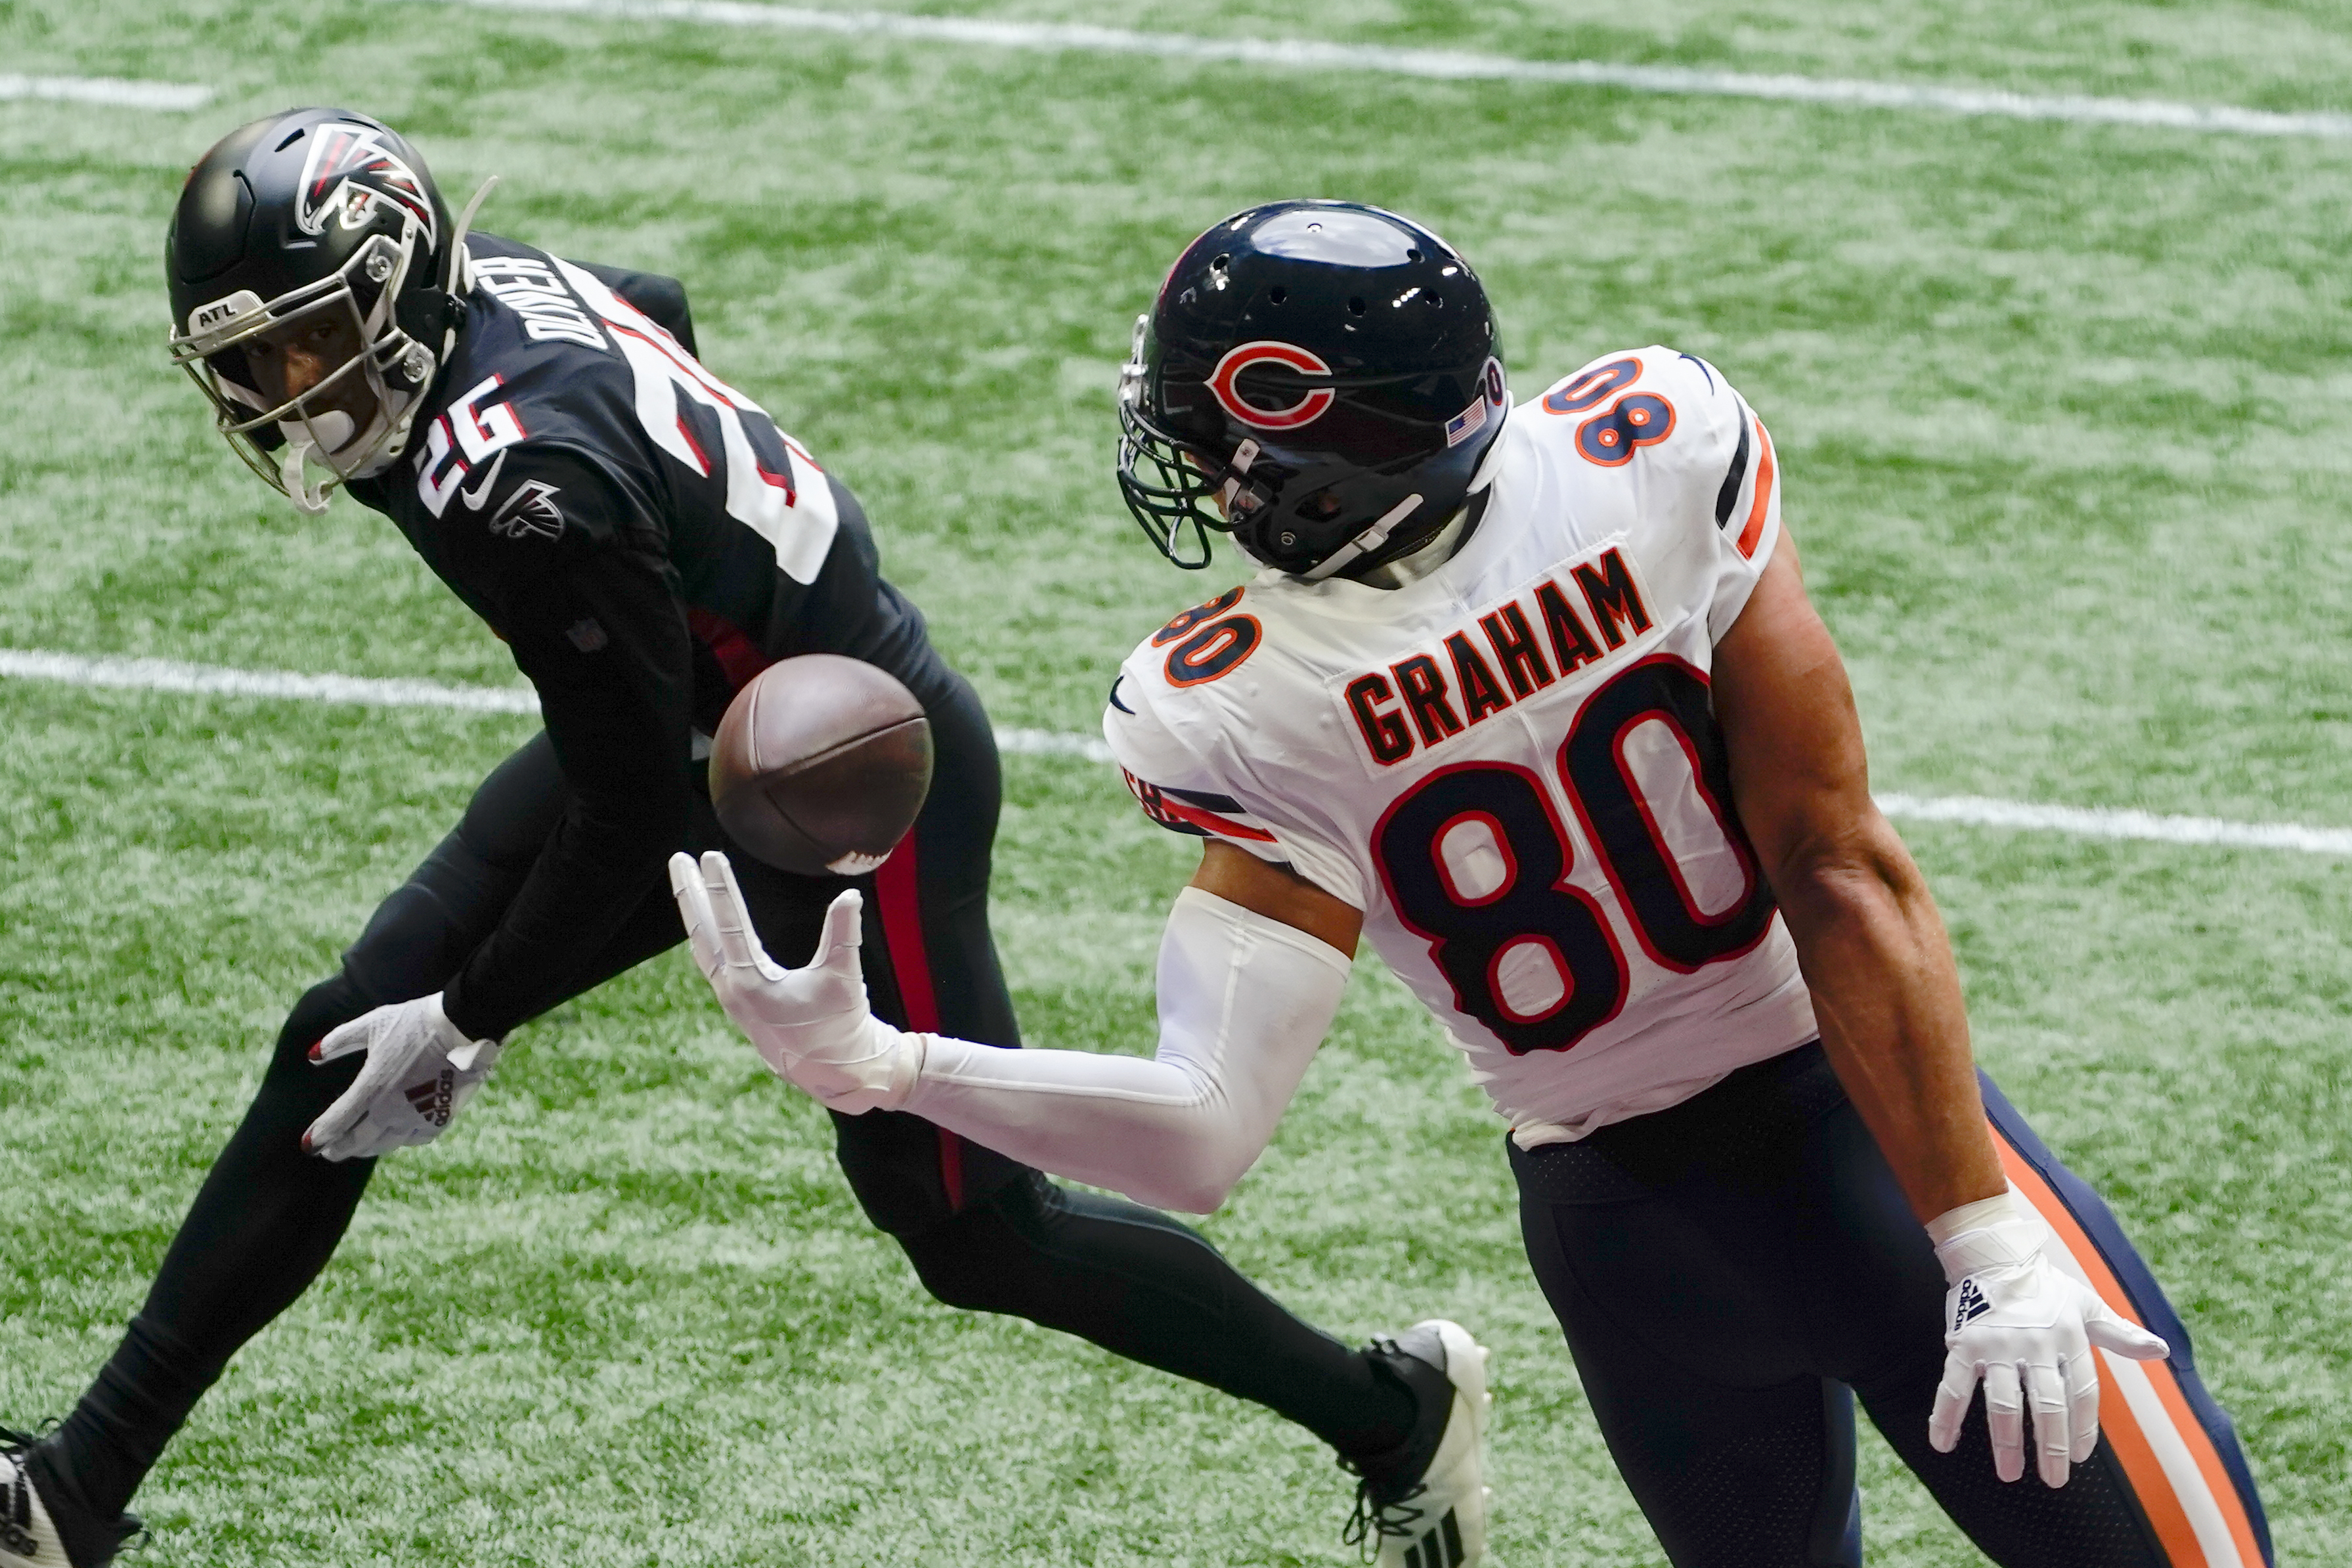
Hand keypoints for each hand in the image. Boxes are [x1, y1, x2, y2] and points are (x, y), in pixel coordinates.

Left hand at [302, 993, 500, 1161]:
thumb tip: (311, 1057)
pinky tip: (398, 1136)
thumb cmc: (415, 1021)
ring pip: (386, 1144)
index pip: (337, 1121)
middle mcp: (392, 1109)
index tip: (307, 1146)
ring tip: (360, 1148)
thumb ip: (338, 1041)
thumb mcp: (372, 1023)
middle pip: (359, 1141)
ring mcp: (418, 1117)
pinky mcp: (441, 1118)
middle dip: (340, 1149)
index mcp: (372, 1087)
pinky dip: (402, 1140)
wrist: (464, 1027)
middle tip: (329, 1152)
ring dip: (368, 1148)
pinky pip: (415, 1139)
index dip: (319, 1136)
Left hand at [667, 850, 920, 1112]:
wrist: (836, 1072)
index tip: (709, 856)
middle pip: (702, 932)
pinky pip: (711, 962)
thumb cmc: (841, 1026)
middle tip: (678, 858)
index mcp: (752, 984)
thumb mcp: (843, 978)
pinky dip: (705, 937)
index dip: (719, 887)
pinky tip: (704, 925)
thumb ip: (843, 934)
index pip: (730, 924)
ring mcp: (732, 999)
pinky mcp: (739, 1004)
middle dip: (690, 893)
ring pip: (703, 946)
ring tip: (685, 881)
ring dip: (694, 913)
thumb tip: (849, 895)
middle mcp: (732, 991)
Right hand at [1927, 1191, 2169, 1485]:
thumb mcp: (2086, 1305)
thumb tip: (2163, 1351)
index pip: (2083, 1391)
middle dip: (2051, 1445)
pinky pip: (1952, 1385)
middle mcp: (2034, 1344)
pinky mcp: (1963, 1344)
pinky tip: (1942, 1444)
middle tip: (2054, 1479)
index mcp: (2067, 1337)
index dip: (2083, 1427)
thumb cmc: (2044, 1285)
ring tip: (2010, 1474)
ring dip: (2006, 1441)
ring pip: (2002, 1402)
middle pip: (2046, 1403)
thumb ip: (2120, 1333)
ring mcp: (1996, 1346)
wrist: (1991, 1253)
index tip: (2081, 1457)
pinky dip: (1945, 1415)